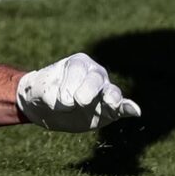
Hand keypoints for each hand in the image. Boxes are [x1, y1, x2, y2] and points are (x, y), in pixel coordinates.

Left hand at [15, 53, 142, 132]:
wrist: (46, 108)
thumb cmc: (42, 92)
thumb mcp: (39, 91)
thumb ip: (50, 95)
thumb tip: (66, 104)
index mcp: (78, 64)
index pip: (77, 70)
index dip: (69, 85)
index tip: (61, 100)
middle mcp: (94, 74)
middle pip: (96, 78)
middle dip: (88, 90)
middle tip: (78, 102)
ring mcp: (103, 92)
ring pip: (111, 92)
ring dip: (112, 98)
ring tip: (111, 103)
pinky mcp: (109, 110)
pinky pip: (121, 108)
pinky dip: (128, 109)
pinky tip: (135, 111)